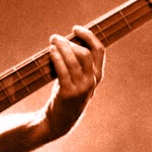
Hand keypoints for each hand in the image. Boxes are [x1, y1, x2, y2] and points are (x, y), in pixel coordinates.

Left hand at [41, 24, 105, 138]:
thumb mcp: (77, 79)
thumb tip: (67, 40)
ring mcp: (81, 88)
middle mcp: (92, 81)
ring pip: (74, 60)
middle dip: (70, 41)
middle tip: (55, 37)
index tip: (75, 28)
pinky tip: (51, 52)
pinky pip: (63, 71)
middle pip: (85, 53)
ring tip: (52, 41)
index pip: (100, 50)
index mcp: (97, 76)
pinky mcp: (68, 93)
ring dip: (62, 47)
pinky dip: (57, 58)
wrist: (58, 122)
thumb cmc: (66, 96)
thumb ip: (78, 63)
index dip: (89, 36)